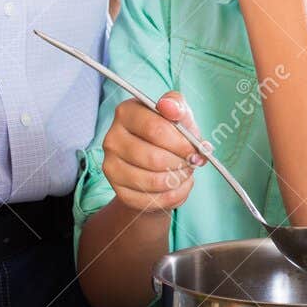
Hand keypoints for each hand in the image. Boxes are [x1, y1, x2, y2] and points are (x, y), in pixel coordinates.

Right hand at [102, 92, 207, 214]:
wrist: (156, 163)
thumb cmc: (168, 133)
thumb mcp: (177, 114)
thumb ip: (177, 106)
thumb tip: (169, 107)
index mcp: (126, 113)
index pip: (155, 129)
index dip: (181, 143)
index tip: (195, 148)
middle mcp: (112, 139)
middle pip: (154, 158)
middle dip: (181, 163)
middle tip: (191, 162)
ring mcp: (112, 166)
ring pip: (153, 181)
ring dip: (178, 180)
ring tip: (185, 172)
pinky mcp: (119, 190)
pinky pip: (152, 200)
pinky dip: (173, 196)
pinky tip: (177, 185)